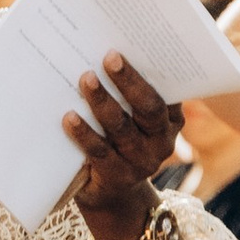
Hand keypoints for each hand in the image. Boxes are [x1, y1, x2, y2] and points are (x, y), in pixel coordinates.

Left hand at [63, 57, 178, 239]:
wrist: (111, 192)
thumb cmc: (119, 140)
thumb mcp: (132, 117)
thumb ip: (130, 93)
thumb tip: (108, 49)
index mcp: (171, 120)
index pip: (166, 91)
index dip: (150, 70)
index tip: (132, 47)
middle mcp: (162, 141)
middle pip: (148, 107)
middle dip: (129, 81)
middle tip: (110, 57)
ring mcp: (142, 162)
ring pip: (122, 128)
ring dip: (102, 102)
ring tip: (86, 79)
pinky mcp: (118, 177)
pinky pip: (99, 152)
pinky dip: (83, 133)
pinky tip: (68, 117)